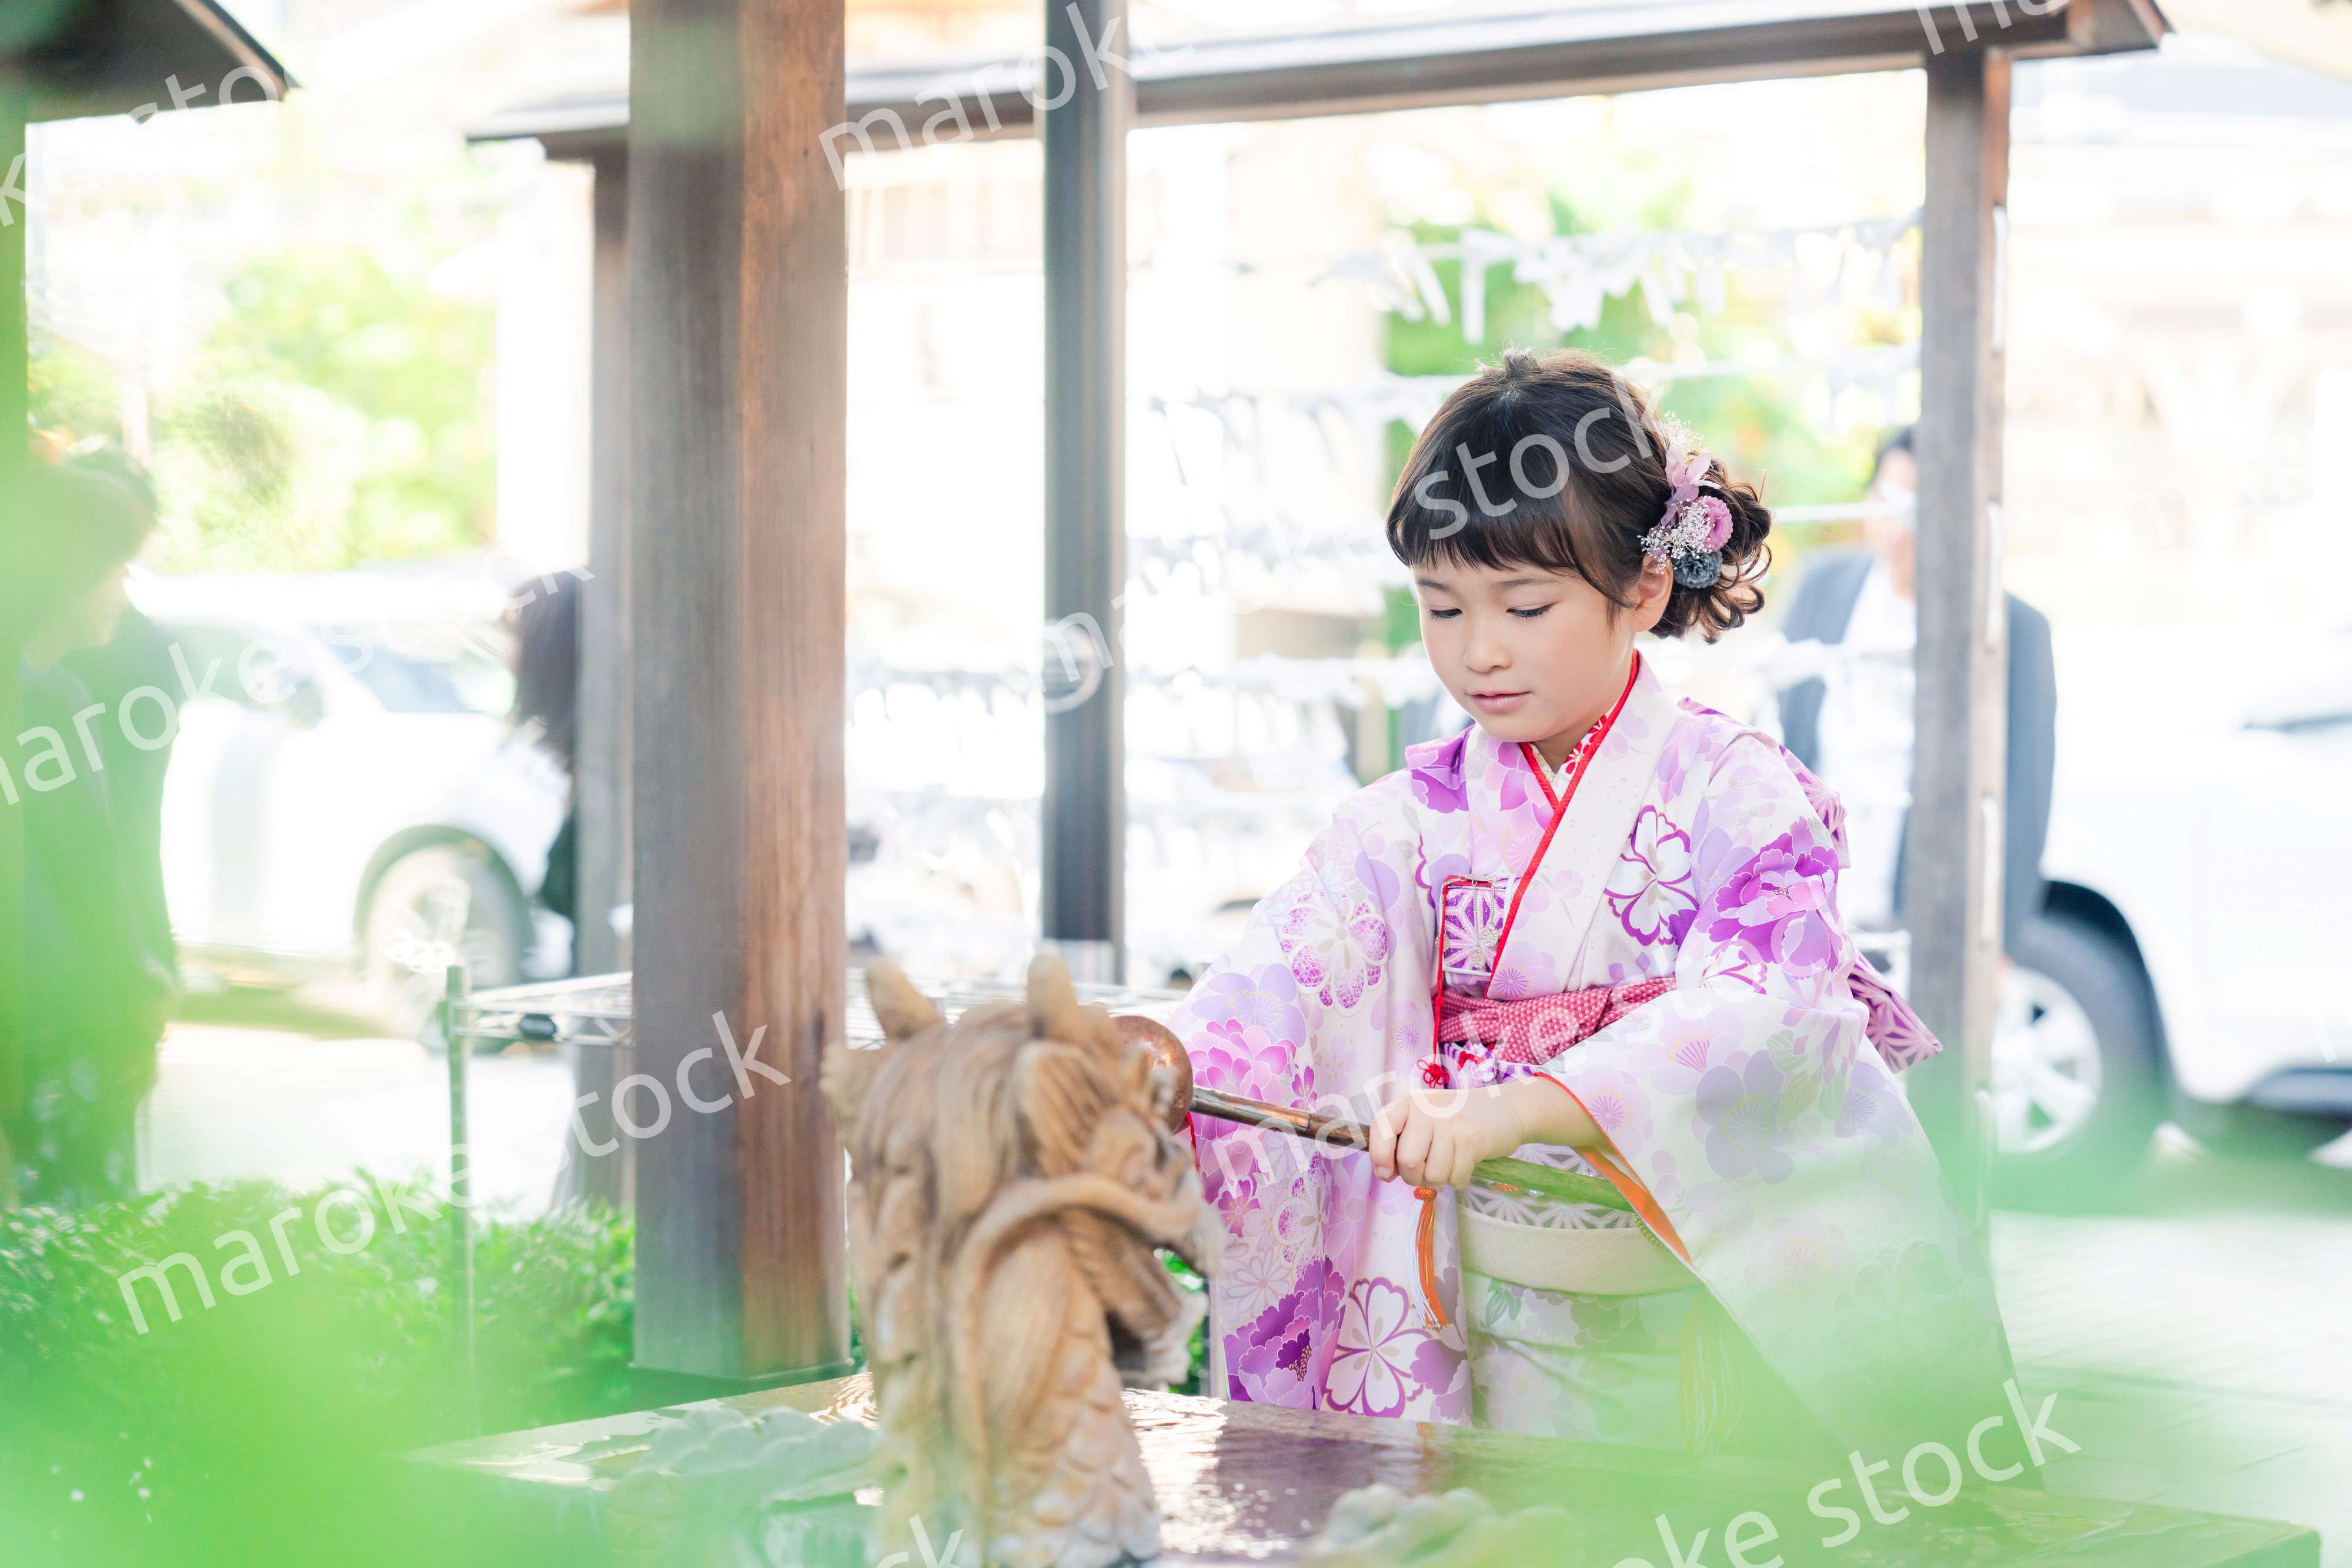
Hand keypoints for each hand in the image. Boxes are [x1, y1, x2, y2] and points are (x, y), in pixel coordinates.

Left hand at [1368, 1083, 1530, 1188]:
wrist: (1504, 1108)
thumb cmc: (1457, 1120)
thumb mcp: (1424, 1120)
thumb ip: (1402, 1140)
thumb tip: (1385, 1172)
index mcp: (1410, 1101)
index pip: (1382, 1127)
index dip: (1379, 1155)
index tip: (1386, 1173)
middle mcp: (1428, 1108)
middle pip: (1408, 1161)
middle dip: (1415, 1177)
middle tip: (1428, 1170)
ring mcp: (1451, 1122)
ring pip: (1432, 1174)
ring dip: (1439, 1180)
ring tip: (1448, 1165)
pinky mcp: (1473, 1139)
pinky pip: (1455, 1178)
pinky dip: (1458, 1180)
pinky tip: (1464, 1165)